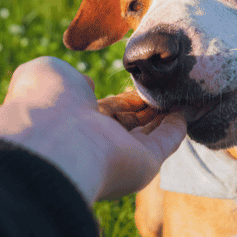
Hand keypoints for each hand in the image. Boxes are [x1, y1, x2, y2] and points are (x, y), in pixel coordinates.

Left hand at [0, 56, 186, 202]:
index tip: (143, 79)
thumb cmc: (45, 102)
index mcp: (73, 121)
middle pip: (132, 121)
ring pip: (151, 131)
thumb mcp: (48, 73)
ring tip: (189, 90)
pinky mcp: (145, 164)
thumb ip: (69, 77)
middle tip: (172, 83)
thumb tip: (88, 86)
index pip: (105, 110)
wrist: (52, 139)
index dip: (124, 97)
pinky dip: (180, 124)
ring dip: (169, 112)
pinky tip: (192, 107)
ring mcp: (122, 154)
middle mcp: (98, 141)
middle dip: (151, 104)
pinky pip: (166, 141)